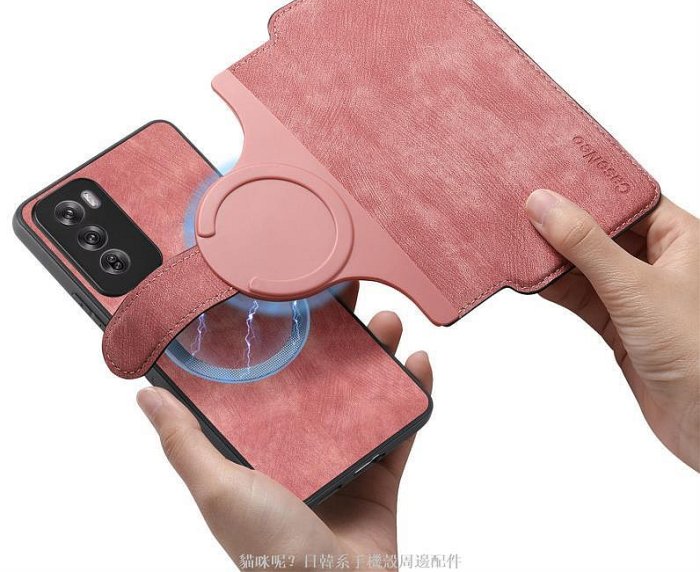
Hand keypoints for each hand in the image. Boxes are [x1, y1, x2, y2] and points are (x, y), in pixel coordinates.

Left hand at [136, 285, 431, 567]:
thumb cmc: (269, 549)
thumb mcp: (219, 488)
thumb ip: (184, 442)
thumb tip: (146, 396)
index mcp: (263, 445)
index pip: (273, 377)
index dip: (286, 336)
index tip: (295, 299)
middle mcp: (303, 446)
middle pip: (325, 377)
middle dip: (340, 335)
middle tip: (349, 299)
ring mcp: (344, 457)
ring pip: (366, 394)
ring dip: (381, 355)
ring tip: (389, 322)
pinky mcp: (381, 474)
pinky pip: (402, 428)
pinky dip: (415, 395)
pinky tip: (419, 364)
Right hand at [526, 191, 698, 469]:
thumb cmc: (695, 348)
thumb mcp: (635, 286)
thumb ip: (585, 244)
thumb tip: (543, 204)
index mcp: (679, 238)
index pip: (627, 198)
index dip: (589, 186)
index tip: (548, 174)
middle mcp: (657, 261)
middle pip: (600, 229)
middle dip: (562, 221)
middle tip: (521, 204)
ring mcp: (634, 292)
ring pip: (584, 263)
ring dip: (552, 255)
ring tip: (515, 237)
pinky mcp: (617, 322)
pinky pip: (578, 294)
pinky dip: (553, 286)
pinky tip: (528, 275)